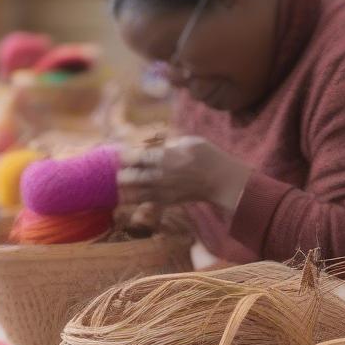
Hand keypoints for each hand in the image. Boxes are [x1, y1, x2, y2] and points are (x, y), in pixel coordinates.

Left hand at [117, 136, 250, 216]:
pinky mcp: (168, 201)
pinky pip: (145, 204)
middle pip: (127, 177)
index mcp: (163, 157)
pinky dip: (135, 201)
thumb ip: (168, 142)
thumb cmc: (209, 157)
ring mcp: (163, 191)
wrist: (223, 181)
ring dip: (124, 188)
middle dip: (121, 172)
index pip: (132, 157)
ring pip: (132, 193)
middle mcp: (159, 176)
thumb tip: (154, 143)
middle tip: (121, 168)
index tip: (122, 153)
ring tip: (121, 183)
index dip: (123, 155)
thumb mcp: (189, 141)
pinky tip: (128, 198)